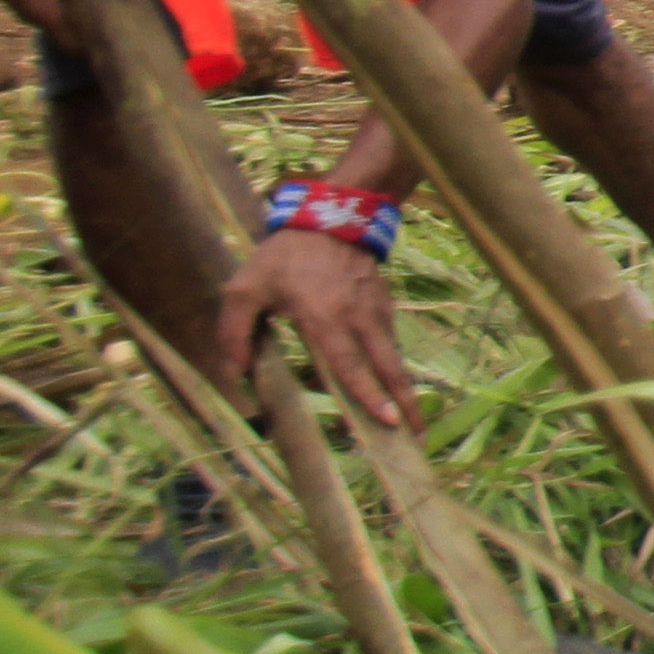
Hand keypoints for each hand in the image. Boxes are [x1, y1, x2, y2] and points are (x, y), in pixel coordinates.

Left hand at [216, 226, 417, 428]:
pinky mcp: (383, 303)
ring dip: (403, 388)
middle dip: (404, 403)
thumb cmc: (283, 257)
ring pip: (393, 356)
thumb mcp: (245, 288)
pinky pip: (388, 340)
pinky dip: (390, 363)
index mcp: (324, 318)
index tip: (386, 421)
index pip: (350, 364)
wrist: (327, 217)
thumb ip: (234, 331)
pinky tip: (388, 380)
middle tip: (418, 436)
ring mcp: (375, 310)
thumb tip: (235, 374)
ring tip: (411, 418)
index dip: (368, 394)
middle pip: (388, 367)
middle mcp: (357, 318)